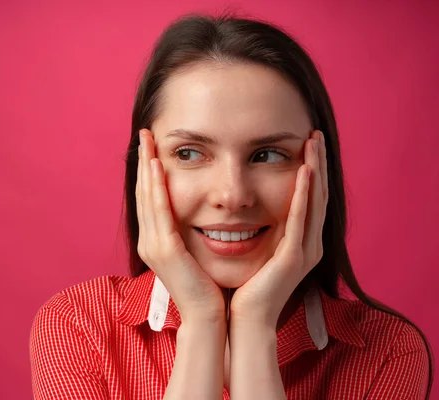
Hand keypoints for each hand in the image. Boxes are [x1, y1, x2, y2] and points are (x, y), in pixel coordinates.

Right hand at [136, 129, 225, 321]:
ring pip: (147, 197)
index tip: (150, 148)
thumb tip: (195, 216)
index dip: (147, 172)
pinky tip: (156, 166)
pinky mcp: (165, 249)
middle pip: (142, 193)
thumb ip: (188, 234)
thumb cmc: (206, 287)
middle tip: (144, 134)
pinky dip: (156, 187)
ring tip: (147, 140)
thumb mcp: (193, 254)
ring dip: (145, 167)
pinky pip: (159, 211)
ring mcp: (153, 245)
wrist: (208, 317)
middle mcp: (148, 241)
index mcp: (154, 242)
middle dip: (142, 162)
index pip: (148, 200)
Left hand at [229, 130, 327, 326]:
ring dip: (315, 170)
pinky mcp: (294, 258)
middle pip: (318, 195)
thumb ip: (262, 228)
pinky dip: (304, 194)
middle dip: (318, 163)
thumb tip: (246, 206)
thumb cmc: (246, 285)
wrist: (245, 319)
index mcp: (301, 242)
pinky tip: (305, 171)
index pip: (310, 199)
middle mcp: (309, 244)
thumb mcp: (257, 249)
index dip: (312, 171)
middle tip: (316, 134)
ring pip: (315, 202)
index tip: (307, 144)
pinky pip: (300, 220)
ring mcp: (305, 251)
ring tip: (314, 142)